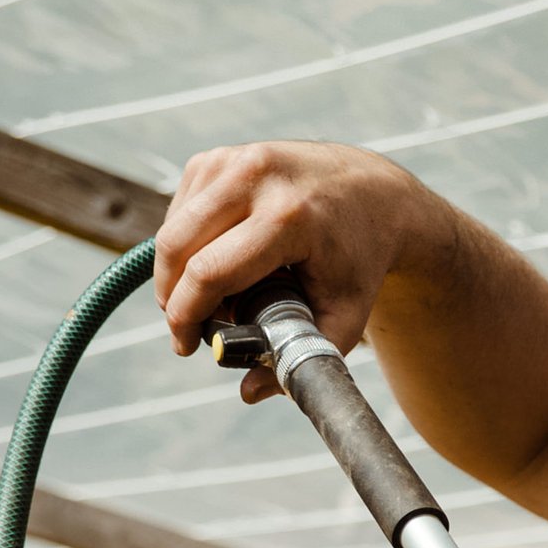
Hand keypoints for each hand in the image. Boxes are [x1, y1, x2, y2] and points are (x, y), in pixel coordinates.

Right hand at [155, 140, 454, 403]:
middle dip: (172, 297)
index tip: (185, 346)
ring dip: (173, 271)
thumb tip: (248, 392)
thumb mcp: (345, 314)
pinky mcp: (220, 155)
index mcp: (289, 217)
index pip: (210, 272)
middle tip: (186, 330)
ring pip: (173, 227)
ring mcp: (235, 159)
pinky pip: (181, 207)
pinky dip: (184, 241)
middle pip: (179, 247)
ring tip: (203, 302)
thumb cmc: (358, 260)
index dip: (186, 316)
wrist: (375, 195)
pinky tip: (210, 262)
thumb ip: (303, 355)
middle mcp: (257, 177)